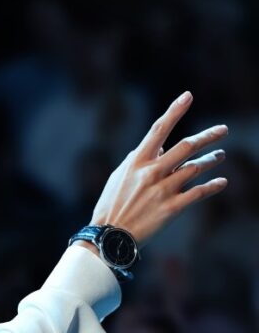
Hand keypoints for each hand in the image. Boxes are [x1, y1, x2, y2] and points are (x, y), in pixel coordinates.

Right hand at [89, 91, 227, 246]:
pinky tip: (222, 181)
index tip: (188, 96)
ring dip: (211, 160)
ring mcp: (163, 190)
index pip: (158, 129)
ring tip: (220, 155)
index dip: (174, 111)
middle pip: (186, 146)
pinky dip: (212, 185)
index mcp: (136, 161)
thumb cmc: (111, 205)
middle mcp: (151, 172)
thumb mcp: (118, 177)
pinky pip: (198, 193)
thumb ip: (135, 160)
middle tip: (223, 129)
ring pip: (195, 168)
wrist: (110, 235)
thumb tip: (152, 147)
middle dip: (208, 135)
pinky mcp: (172, 208)